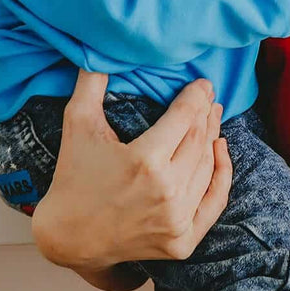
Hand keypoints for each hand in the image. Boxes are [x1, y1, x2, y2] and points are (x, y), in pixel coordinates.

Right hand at [31, 70, 231, 275]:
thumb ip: (92, 83)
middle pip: (199, 139)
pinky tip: (220, 151)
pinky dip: (222, 175)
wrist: (67, 239)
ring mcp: (176, 219)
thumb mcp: (78, 124)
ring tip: (212, 117)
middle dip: (206, 113)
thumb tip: (101, 49)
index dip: (197, 96)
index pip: (185, 117)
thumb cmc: (73, 177)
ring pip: (207, 166)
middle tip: (208, 97)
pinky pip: (214, 202)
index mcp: (145, 160)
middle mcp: (166, 191)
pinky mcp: (182, 242)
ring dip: (213, 137)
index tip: (202, 84)